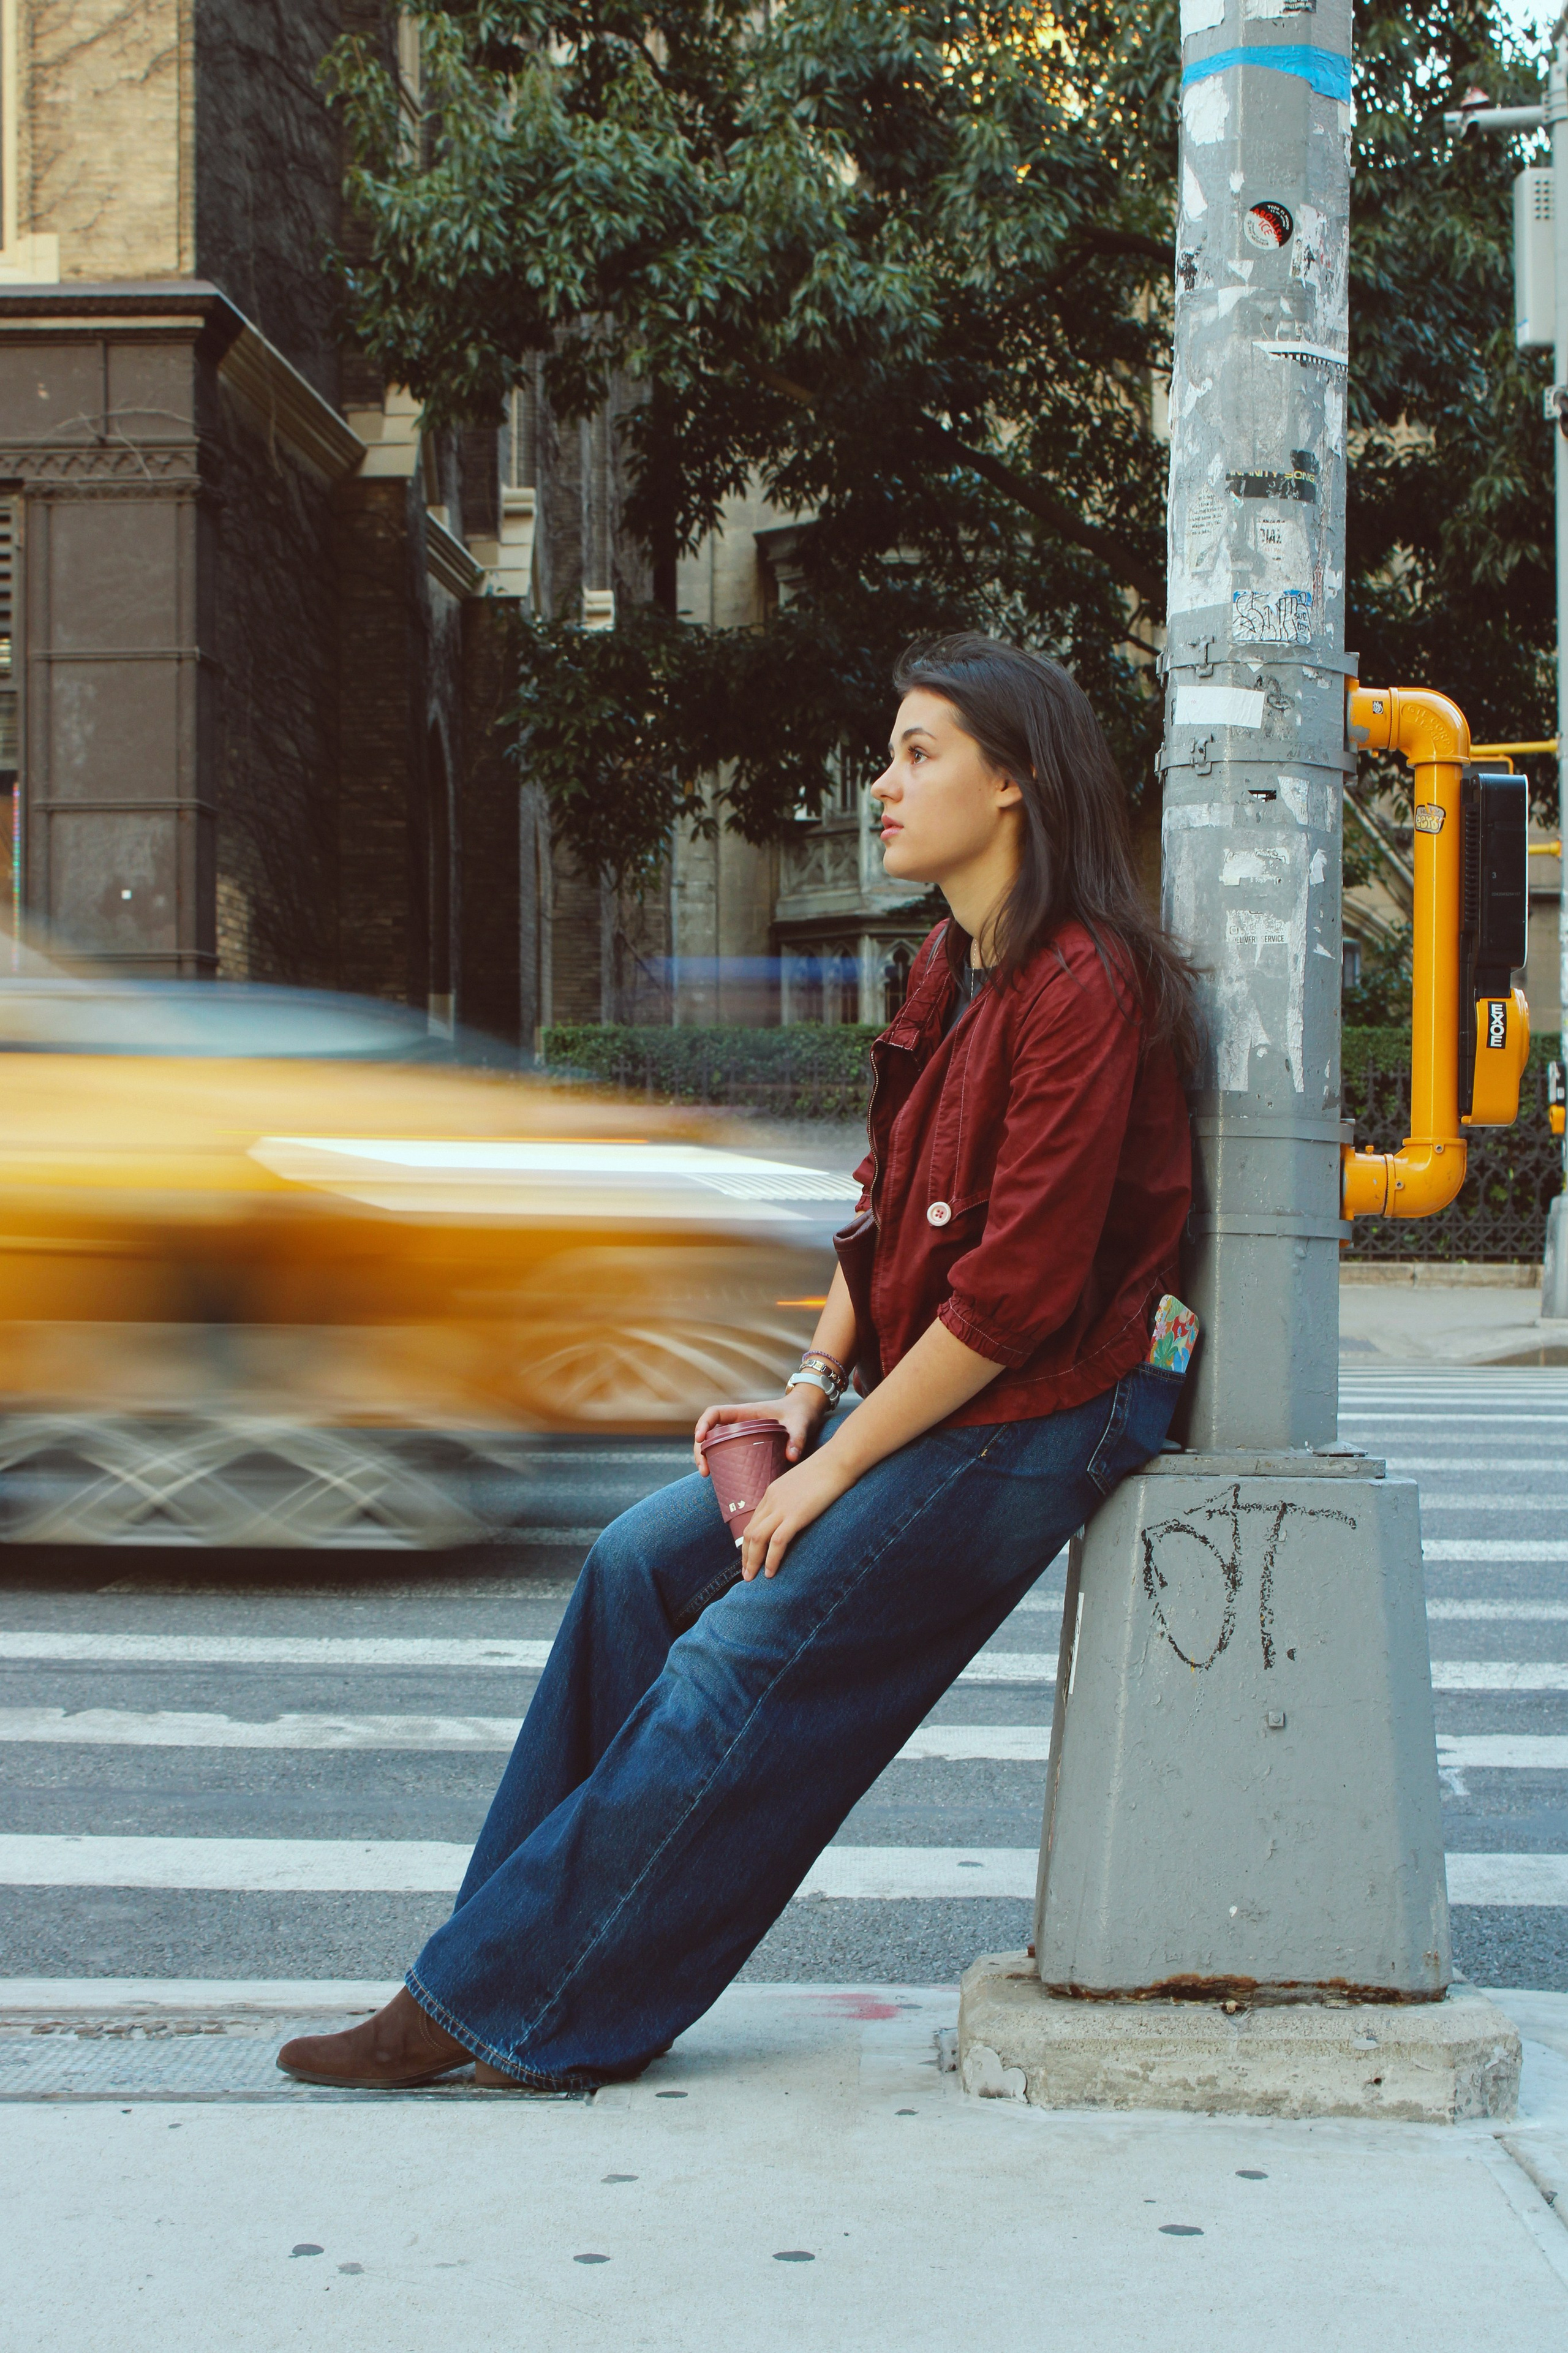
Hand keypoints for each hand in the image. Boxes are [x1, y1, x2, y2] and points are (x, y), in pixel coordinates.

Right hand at [693, 1385, 827, 1475]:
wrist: (807, 1412)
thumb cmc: (800, 1413)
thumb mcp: (800, 1424)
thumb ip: (797, 1438)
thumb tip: (791, 1457)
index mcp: (746, 1412)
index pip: (715, 1413)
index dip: (703, 1424)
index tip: (700, 1439)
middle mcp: (739, 1423)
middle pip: (710, 1432)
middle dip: (701, 1449)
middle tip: (704, 1470)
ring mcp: (741, 1434)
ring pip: (714, 1443)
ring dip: (706, 1457)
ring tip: (708, 1475)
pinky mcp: (747, 1444)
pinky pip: (726, 1451)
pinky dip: (719, 1461)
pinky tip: (720, 1476)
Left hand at [738, 1445, 854, 1579]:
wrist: (838, 1460)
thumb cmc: (827, 1470)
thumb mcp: (803, 1483)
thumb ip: (794, 1497)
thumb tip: (798, 1511)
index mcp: (772, 1492)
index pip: (753, 1521)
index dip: (749, 1542)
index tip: (750, 1557)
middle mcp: (772, 1500)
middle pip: (749, 1532)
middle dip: (746, 1556)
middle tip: (747, 1574)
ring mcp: (783, 1507)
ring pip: (757, 1539)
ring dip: (752, 1561)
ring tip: (752, 1578)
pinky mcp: (796, 1515)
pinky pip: (777, 1542)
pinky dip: (771, 1560)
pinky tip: (771, 1572)